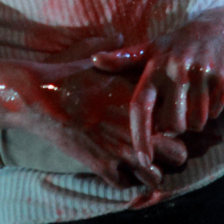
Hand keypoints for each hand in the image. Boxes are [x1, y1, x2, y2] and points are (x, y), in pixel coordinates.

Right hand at [41, 31, 187, 172]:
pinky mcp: (102, 166)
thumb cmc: (72, 76)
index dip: (176, 129)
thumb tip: (121, 38)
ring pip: (155, 178)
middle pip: (179, 157)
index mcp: (145, 103)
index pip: (181, 124)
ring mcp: (121, 150)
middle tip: (160, 151)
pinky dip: (124, 180)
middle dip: (171, 156)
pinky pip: (125, 185)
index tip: (168, 129)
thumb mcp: (103, 62)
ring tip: (141, 164)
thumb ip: (122, 59)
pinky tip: (117, 167)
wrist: (42, 97)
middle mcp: (139, 129)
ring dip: (150, 173)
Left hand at [92, 6, 223, 163]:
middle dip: (178, 125)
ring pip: (196, 122)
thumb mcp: (153, 48)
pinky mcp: (222, 78)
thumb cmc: (181, 43)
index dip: (140, 137)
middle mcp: (175, 70)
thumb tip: (95, 60)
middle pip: (173, 124)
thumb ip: (124, 59)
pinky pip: (215, 113)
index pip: (141, 107)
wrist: (223, 27)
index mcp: (155, 67)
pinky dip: (213, 110)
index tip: (143, 161)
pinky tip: (211, 91)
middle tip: (181, 109)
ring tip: (197, 97)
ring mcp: (200, 73)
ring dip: (198, 119)